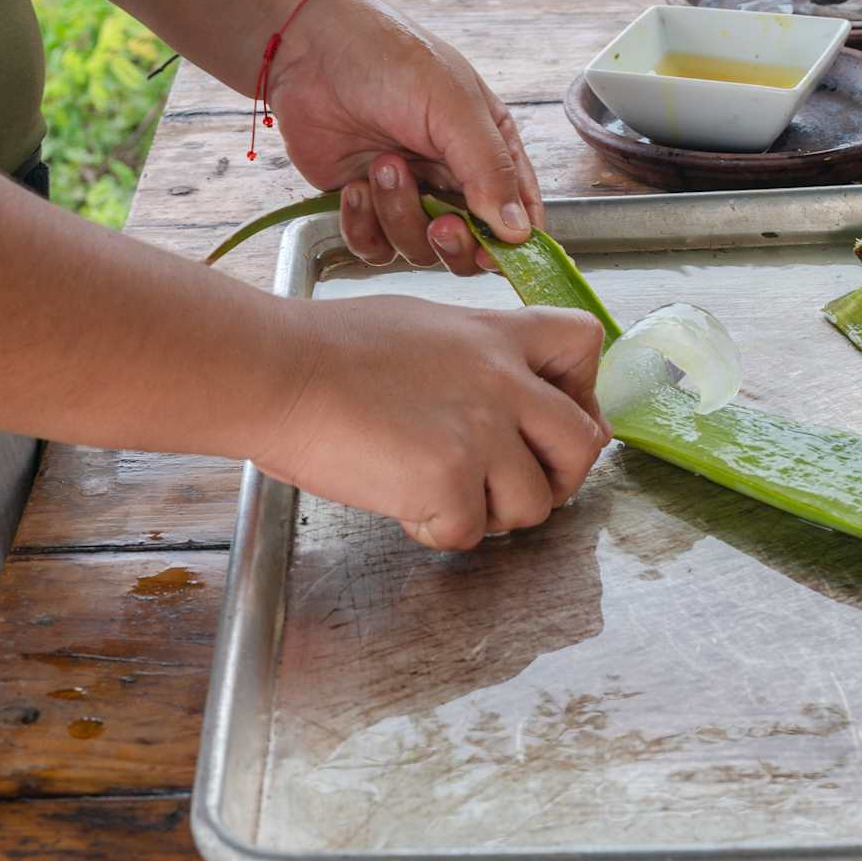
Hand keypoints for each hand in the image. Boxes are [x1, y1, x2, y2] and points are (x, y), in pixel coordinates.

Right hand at [258, 296, 609, 549]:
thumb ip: (472, 359)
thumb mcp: (419, 326)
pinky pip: (469, 534)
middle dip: (558, 476)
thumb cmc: (322, 351)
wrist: (276, 373)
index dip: (582, 390)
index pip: (584, 344)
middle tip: (509, 485)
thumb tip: (494, 396)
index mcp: (493, 336)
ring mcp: (481, 433)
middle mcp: (501, 382)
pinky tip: (400, 502)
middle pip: (585, 442)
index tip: (549, 418)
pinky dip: (436, 530)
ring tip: (439, 492)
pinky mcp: (449, 481)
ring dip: (492, 513)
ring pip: (535, 504)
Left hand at [265, 0, 544, 275]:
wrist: (311, 50)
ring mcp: (408, 195)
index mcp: (490, 149)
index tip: (496, 254)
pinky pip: (373, 247)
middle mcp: (452, 178)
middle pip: (470, 248)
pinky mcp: (364, 206)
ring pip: (418, 249)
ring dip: (400, 215)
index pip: (519, 214)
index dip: (512, 243)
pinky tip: (354, 187)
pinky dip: (363, 226)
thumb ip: (491, 171)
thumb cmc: (392, 60)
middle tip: (441, 225)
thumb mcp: (454, 107)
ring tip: (383, 164)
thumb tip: (520, 234)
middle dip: (455, 244)